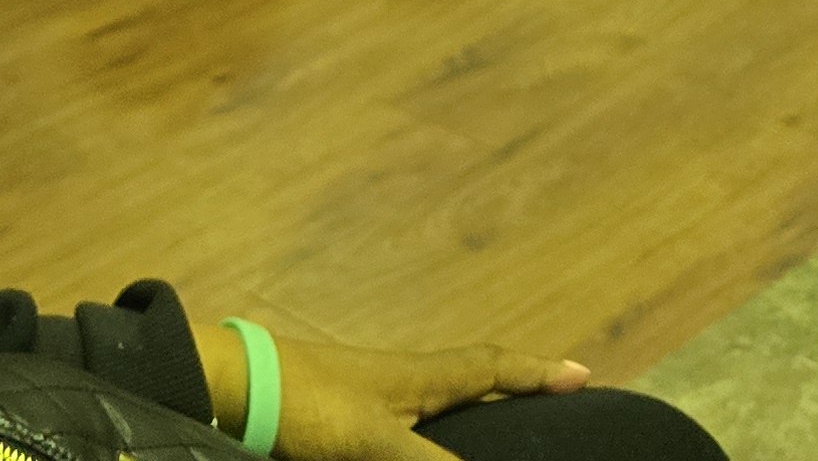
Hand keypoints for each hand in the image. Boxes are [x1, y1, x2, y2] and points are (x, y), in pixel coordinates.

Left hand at [198, 330, 590, 460]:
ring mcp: (374, 400)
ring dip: (476, 411)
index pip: (492, 367)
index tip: (584, 374)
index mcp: (419, 375)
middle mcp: (403, 382)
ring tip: (506, 427)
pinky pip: (408, 428)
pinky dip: (433, 437)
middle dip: (515, 388)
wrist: (233, 393)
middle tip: (554, 395)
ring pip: (441, 404)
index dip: (538, 372)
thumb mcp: (376, 443)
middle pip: (473, 380)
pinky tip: (434, 449)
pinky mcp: (346, 423)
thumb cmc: (305, 405)